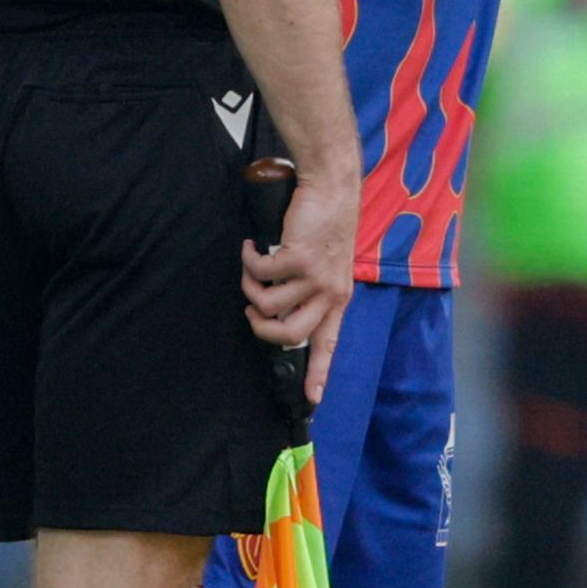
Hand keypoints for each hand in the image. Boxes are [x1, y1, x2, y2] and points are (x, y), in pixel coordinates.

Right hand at [242, 167, 356, 403]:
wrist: (331, 189)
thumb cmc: (326, 224)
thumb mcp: (328, 264)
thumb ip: (312, 289)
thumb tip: (283, 308)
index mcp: (338, 298)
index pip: (328, 343)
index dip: (318, 372)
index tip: (311, 398)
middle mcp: (330, 292)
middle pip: (290, 335)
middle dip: (261, 328)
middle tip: (252, 310)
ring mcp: (314, 276)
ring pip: (269, 305)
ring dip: (250, 289)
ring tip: (251, 271)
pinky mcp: (298, 258)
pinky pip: (260, 273)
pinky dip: (248, 261)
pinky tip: (251, 247)